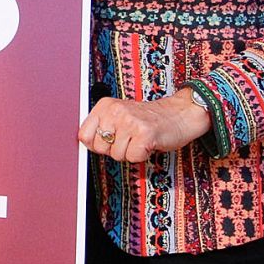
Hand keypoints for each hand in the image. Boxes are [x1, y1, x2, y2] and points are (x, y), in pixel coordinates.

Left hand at [79, 90, 210, 163]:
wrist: (179, 113)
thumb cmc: (149, 118)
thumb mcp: (120, 115)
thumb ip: (102, 126)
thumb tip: (85, 145)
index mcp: (105, 105)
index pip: (84, 135)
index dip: (95, 144)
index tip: (108, 142)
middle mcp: (115, 111)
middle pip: (99, 148)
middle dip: (114, 150)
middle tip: (129, 139)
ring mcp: (130, 121)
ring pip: (117, 155)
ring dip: (129, 153)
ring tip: (139, 140)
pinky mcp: (145, 133)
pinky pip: (133, 158)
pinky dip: (142, 156)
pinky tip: (148, 144)